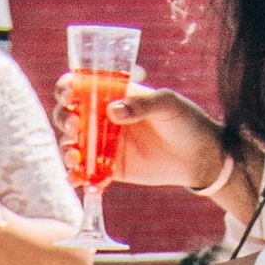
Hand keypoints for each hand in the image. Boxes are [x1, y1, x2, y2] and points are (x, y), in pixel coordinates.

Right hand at [54, 78, 228, 195]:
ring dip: (66, 149)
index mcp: (114, 95)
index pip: (81, 86)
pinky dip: (76, 175)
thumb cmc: (185, 121)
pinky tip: (76, 179)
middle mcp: (103, 118)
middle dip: (64, 119)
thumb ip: (142, 104)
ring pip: (72, 144)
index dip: (67, 88)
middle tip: (76, 126)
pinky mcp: (109, 168)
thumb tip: (113, 110)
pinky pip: (86, 171)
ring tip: (74, 157)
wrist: (199, 157)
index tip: (69, 95)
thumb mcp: (168, 105)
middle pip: (69, 114)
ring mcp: (104, 144)